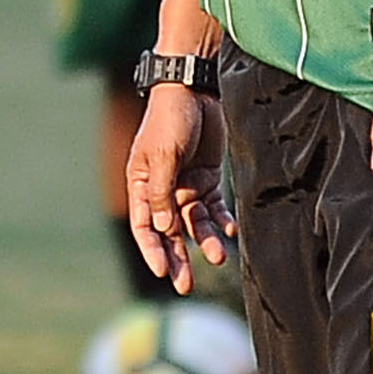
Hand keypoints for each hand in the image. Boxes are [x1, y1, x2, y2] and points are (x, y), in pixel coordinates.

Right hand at [123, 81, 236, 290]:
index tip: (163, 272)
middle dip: (177, 258)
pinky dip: (222, 220)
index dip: (153, 250)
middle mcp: (161, 190)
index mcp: (141, 185)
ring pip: (195, 223)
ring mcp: (185, 185)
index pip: (144, 226)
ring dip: (205, 240)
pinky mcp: (207, 178)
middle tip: (185, 285)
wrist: (195, 88)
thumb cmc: (170, 118)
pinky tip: (231, 233)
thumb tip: (161, 229)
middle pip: (169, 232)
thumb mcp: (163, 156)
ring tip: (218, 257)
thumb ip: (162, 193)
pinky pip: (214, 207)